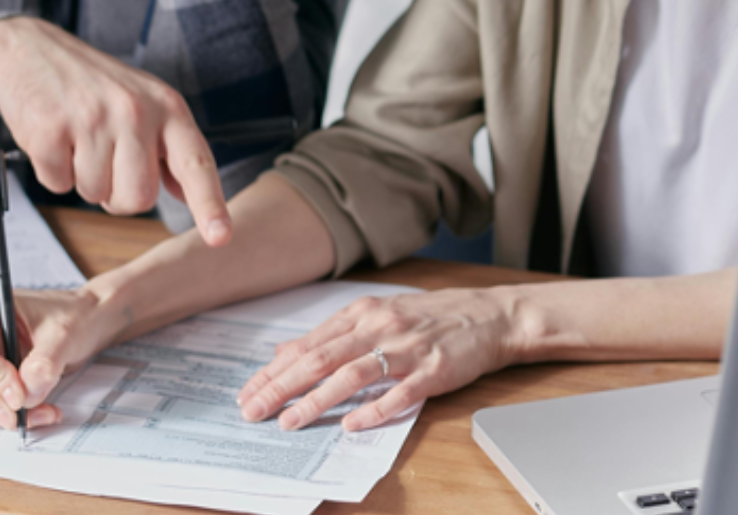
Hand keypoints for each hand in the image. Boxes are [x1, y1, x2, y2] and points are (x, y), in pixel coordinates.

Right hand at [0, 16, 231, 245]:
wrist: (31, 49)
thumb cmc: (92, 83)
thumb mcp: (144, 102)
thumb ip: (168, 148)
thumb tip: (187, 193)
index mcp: (167, 107)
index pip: (196, 163)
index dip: (209, 204)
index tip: (220, 236)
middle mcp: (135, 111)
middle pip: (138, 198)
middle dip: (118, 194)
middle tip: (105, 160)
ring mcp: (92, 119)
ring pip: (96, 194)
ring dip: (83, 179)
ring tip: (77, 139)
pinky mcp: (51, 130)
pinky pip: (57, 185)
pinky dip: (53, 171)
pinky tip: (55, 137)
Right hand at [0, 283, 128, 428]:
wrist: (80, 323)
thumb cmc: (69, 316)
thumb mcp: (64, 334)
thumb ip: (45, 363)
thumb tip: (25, 394)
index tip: (21, 392)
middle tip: (24, 408)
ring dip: (0, 412)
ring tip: (42, 411)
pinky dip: (2, 415)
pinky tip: (34, 411)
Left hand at [236, 287, 522, 431]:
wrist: (489, 315)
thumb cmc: (430, 318)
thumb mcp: (376, 315)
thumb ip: (331, 335)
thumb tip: (284, 352)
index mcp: (361, 313)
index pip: (307, 345)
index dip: (274, 371)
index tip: (247, 392)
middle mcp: (379, 326)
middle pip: (320, 359)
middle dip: (281, 387)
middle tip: (253, 410)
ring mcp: (406, 348)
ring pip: (352, 374)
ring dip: (317, 399)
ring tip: (290, 421)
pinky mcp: (433, 369)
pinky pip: (400, 392)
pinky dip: (374, 409)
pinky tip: (352, 424)